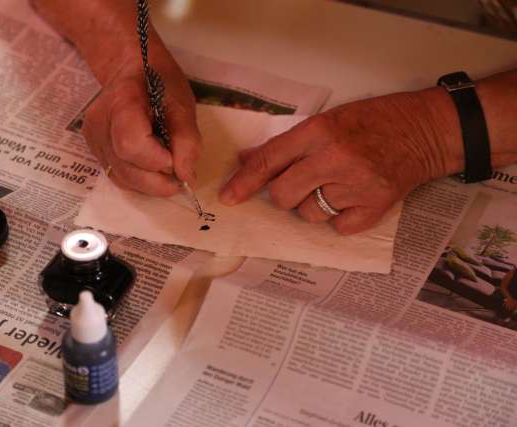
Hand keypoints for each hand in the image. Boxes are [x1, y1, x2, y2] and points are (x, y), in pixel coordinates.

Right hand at [31, 0, 200, 195]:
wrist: (130, 69)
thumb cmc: (160, 82)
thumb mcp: (182, 103)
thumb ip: (187, 139)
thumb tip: (185, 176)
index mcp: (121, 102)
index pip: (130, 143)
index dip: (156, 160)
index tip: (175, 159)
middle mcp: (100, 123)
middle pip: (125, 168)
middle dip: (156, 182)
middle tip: (178, 178)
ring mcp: (94, 139)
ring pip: (120, 178)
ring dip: (148, 185)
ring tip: (167, 173)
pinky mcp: (94, 151)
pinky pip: (117, 176)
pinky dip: (138, 181)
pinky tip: (152, 170)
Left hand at [219, 88, 461, 234]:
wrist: (425, 130)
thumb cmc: (373, 120)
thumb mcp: (327, 120)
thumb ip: (287, 144)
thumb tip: (248, 160)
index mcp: (318, 132)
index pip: (269, 162)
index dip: (243, 182)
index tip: (228, 197)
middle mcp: (334, 159)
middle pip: (283, 195)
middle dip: (285, 194)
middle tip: (303, 183)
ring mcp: (356, 186)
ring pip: (308, 214)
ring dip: (312, 205)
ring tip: (334, 187)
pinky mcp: (375, 207)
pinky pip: (338, 227)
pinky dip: (340, 217)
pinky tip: (352, 198)